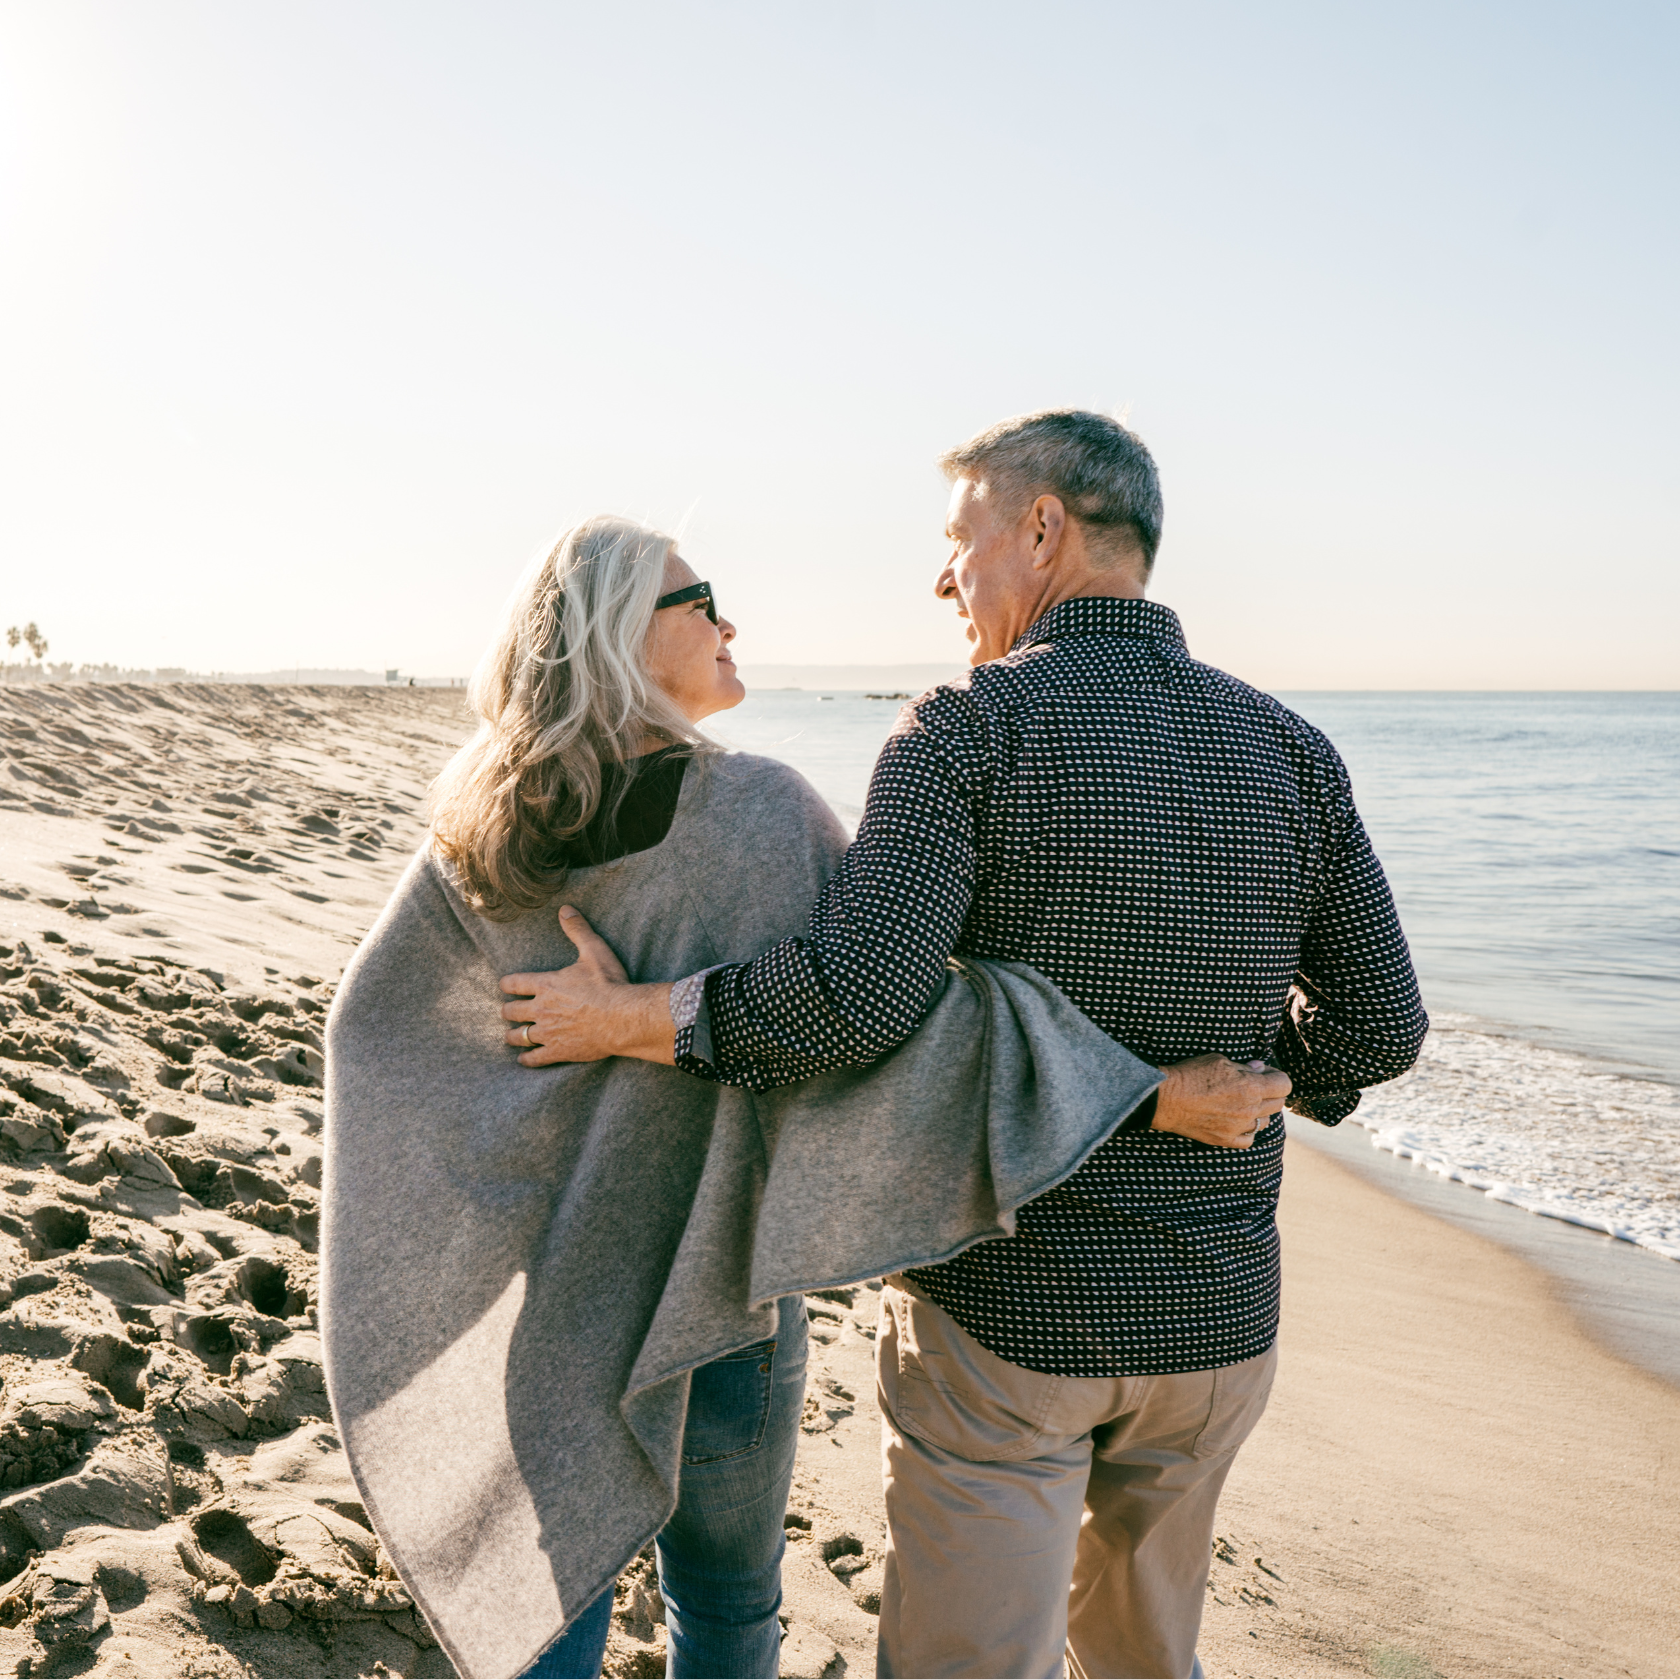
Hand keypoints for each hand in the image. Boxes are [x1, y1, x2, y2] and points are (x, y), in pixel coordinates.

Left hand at [500, 907, 675, 1066]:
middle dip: (508, 1011)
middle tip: (508, 1011)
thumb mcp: (594, 951)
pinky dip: (527, 1059)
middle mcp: (540, 1009)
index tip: (505, 986)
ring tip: (511, 1036)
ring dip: (513, 1035)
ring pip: (518, 1036)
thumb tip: (565, 909)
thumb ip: (577, 930)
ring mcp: (547, 1032)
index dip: (507, 984)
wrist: (623, 1018)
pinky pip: (534, 1058)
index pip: (513, 983)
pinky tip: (524, 1059)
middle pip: (510, 1011)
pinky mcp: (558, 1051)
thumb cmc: (609, 984)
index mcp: (545, 984)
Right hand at [1150, 1053, 1290, 1148]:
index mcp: (1250, 1087)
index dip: (1277, 1076)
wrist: (1165, 1098)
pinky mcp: (1226, 1140)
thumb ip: (1244, 1067)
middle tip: (1255, 1085)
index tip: (1265, 1073)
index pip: (1284, 1085)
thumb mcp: (1219, 1060)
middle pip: (1278, 1103)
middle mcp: (1249, 1109)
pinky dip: (1247, 1130)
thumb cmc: (1190, 1074)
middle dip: (1271, 1091)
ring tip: (1244, 1103)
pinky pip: (1249, 1139)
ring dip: (1260, 1111)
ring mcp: (1238, 1127)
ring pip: (1266, 1122)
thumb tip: (1259, 1069)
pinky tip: (1237, 1121)